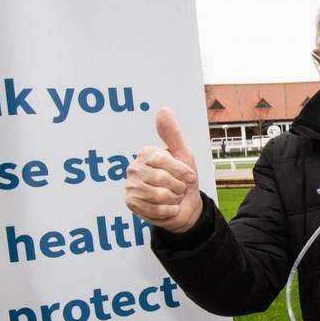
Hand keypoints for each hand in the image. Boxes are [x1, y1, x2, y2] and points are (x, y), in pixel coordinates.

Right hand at [124, 107, 202, 232]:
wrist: (186, 206)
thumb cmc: (185, 179)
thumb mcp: (184, 154)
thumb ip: (172, 134)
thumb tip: (163, 109)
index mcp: (146, 153)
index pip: (163, 159)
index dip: (181, 171)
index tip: (189, 176)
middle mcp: (134, 167)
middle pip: (161, 178)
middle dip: (178, 186)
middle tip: (178, 188)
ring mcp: (130, 185)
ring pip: (158, 195)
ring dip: (173, 199)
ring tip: (172, 196)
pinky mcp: (131, 203)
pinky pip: (155, 210)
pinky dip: (168, 211)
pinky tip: (167, 207)